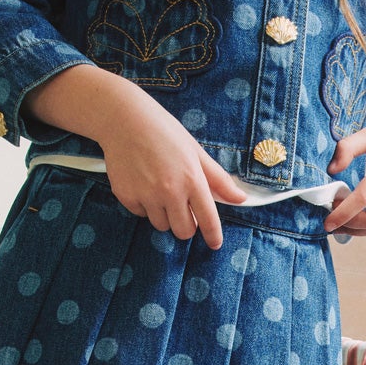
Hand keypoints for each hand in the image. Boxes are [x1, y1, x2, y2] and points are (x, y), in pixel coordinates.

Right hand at [25, 63, 245, 248]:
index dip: (213, 235)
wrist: (124, 120)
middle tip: (183, 208)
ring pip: (161, 225)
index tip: (215, 244)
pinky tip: (143, 183)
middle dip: (186, 225)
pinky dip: (144, 205)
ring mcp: (147, 195)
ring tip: (160, 190)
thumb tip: (241, 198)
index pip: (208, 219)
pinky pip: (141, 214)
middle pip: (183, 231)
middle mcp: (170, 191)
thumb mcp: (196, 152)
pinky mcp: (127, 196)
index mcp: (192, 180)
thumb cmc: (164, 133)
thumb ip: (219, 179)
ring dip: (164, 215)